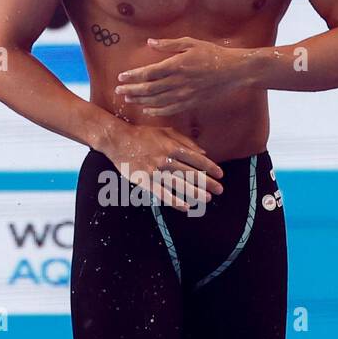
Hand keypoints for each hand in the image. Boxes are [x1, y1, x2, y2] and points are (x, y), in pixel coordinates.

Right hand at [99, 120, 223, 210]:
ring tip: (208, 199)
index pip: (196, 159)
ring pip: (179, 184)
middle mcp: (165, 159)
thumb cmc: (142, 134)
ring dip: (195, 192)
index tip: (220, 174)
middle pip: (191, 173)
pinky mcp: (144, 180)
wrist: (117, 139)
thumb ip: (185, 140)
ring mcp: (155, 171)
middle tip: (220, 190)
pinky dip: (175, 201)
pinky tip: (186, 207)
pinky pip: (162, 193)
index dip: (210, 167)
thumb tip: (204, 152)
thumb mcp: (165, 131)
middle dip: (207, 182)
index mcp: (171, 146)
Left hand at [114, 37, 249, 116]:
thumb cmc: (212, 53)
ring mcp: (185, 94)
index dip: (133, 76)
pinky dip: (156, 111)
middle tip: (118, 92)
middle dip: (132, 90)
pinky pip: (170, 110)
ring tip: (128, 99)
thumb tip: (150, 42)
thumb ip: (169, 44)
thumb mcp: (190, 43)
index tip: (121, 78)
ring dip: (140, 101)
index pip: (148, 73)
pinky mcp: (191, 102)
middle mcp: (178, 82)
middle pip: (149, 89)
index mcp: (176, 65)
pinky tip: (147, 110)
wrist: (234, 71)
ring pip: (157, 101)